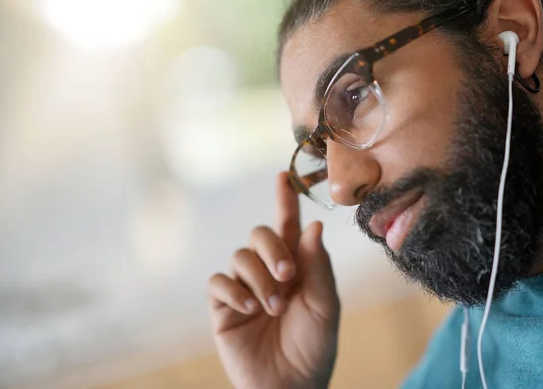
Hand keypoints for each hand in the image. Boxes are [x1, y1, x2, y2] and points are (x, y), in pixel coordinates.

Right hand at [208, 172, 340, 388]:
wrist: (290, 387)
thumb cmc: (313, 348)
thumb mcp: (324, 306)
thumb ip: (317, 267)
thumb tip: (313, 226)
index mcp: (296, 268)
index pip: (287, 227)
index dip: (285, 200)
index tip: (283, 175)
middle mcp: (268, 272)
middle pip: (259, 234)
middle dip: (271, 248)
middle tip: (287, 275)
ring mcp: (243, 288)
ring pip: (240, 257)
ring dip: (258, 278)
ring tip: (274, 306)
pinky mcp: (223, 307)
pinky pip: (219, 282)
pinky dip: (234, 290)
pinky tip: (249, 308)